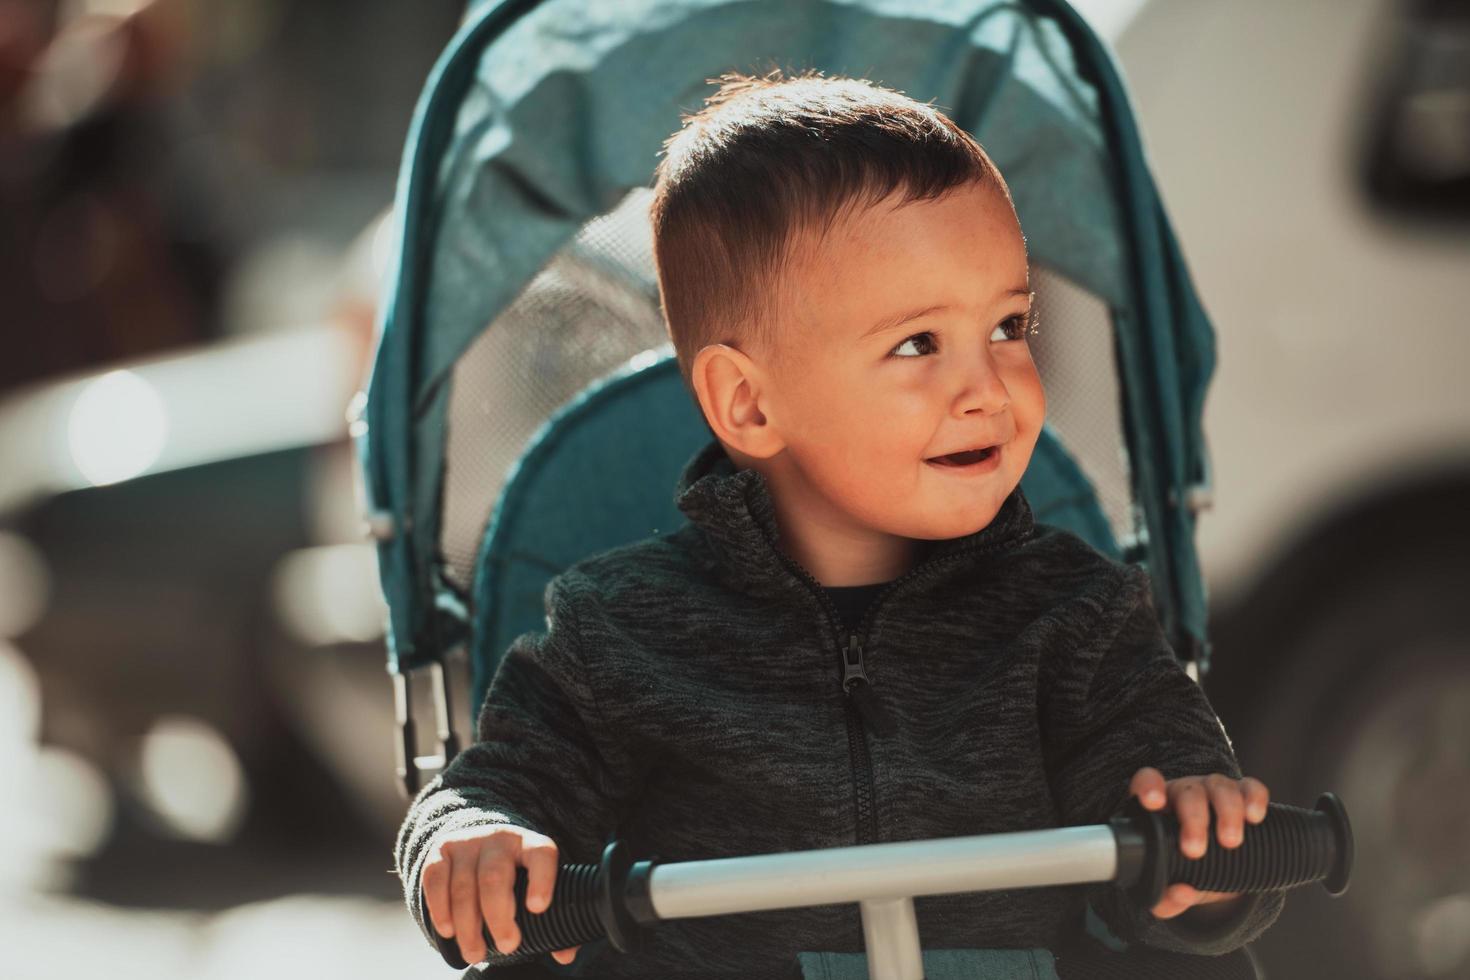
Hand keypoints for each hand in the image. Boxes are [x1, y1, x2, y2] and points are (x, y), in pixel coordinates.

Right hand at [420, 823, 581, 965]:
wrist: (481, 843)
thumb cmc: (517, 874)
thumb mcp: (537, 885)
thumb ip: (555, 917)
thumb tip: (565, 954)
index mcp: (531, 845)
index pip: (541, 855)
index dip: (541, 880)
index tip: (537, 909)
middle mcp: (499, 839)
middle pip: (495, 877)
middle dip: (499, 917)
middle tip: (507, 947)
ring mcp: (468, 843)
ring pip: (464, 885)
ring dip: (468, 926)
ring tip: (475, 953)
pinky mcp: (442, 851)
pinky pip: (436, 880)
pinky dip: (440, 909)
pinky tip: (448, 931)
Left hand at [1129, 767, 1269, 919]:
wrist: (1217, 874)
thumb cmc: (1183, 872)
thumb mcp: (1170, 890)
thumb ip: (1167, 900)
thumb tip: (1181, 893)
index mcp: (1158, 808)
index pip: (1147, 783)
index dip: (1149, 787)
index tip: (1153, 802)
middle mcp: (1184, 793)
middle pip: (1188, 792)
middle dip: (1193, 820)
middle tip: (1195, 851)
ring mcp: (1214, 791)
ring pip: (1219, 787)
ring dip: (1226, 812)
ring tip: (1230, 842)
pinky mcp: (1243, 795)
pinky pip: (1250, 788)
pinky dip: (1253, 798)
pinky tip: (1254, 817)